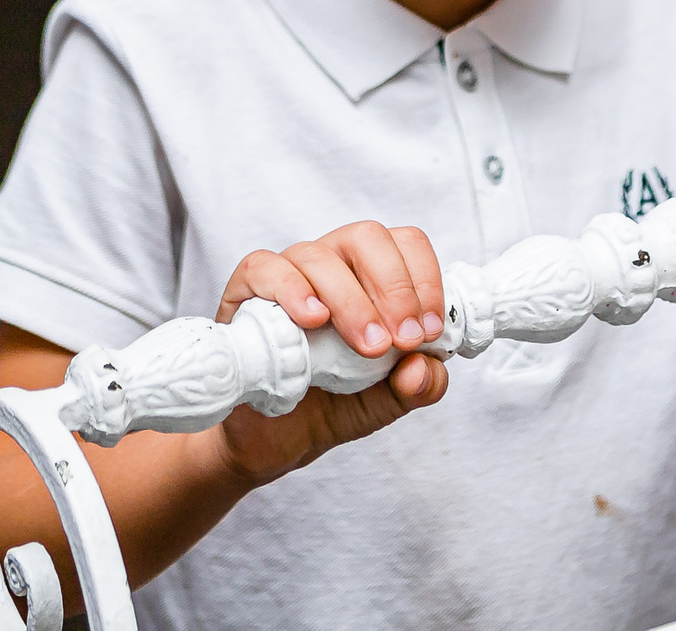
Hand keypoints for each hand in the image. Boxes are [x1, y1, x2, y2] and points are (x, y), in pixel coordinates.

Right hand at [208, 221, 448, 486]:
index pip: (407, 244)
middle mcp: (333, 262)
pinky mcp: (246, 292)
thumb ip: (420, 385)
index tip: (429, 331)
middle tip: (402, 340)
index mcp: (374, 274)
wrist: (275, 438)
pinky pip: (264, 269)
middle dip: (394, 287)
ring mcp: (288, 272)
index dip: (426, 281)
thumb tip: (422, 367)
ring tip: (367, 346)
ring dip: (350, 301)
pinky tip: (312, 319)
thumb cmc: (336, 403)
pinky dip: (291, 289)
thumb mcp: (390, 400)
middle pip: (367, 237)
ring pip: (318, 256)